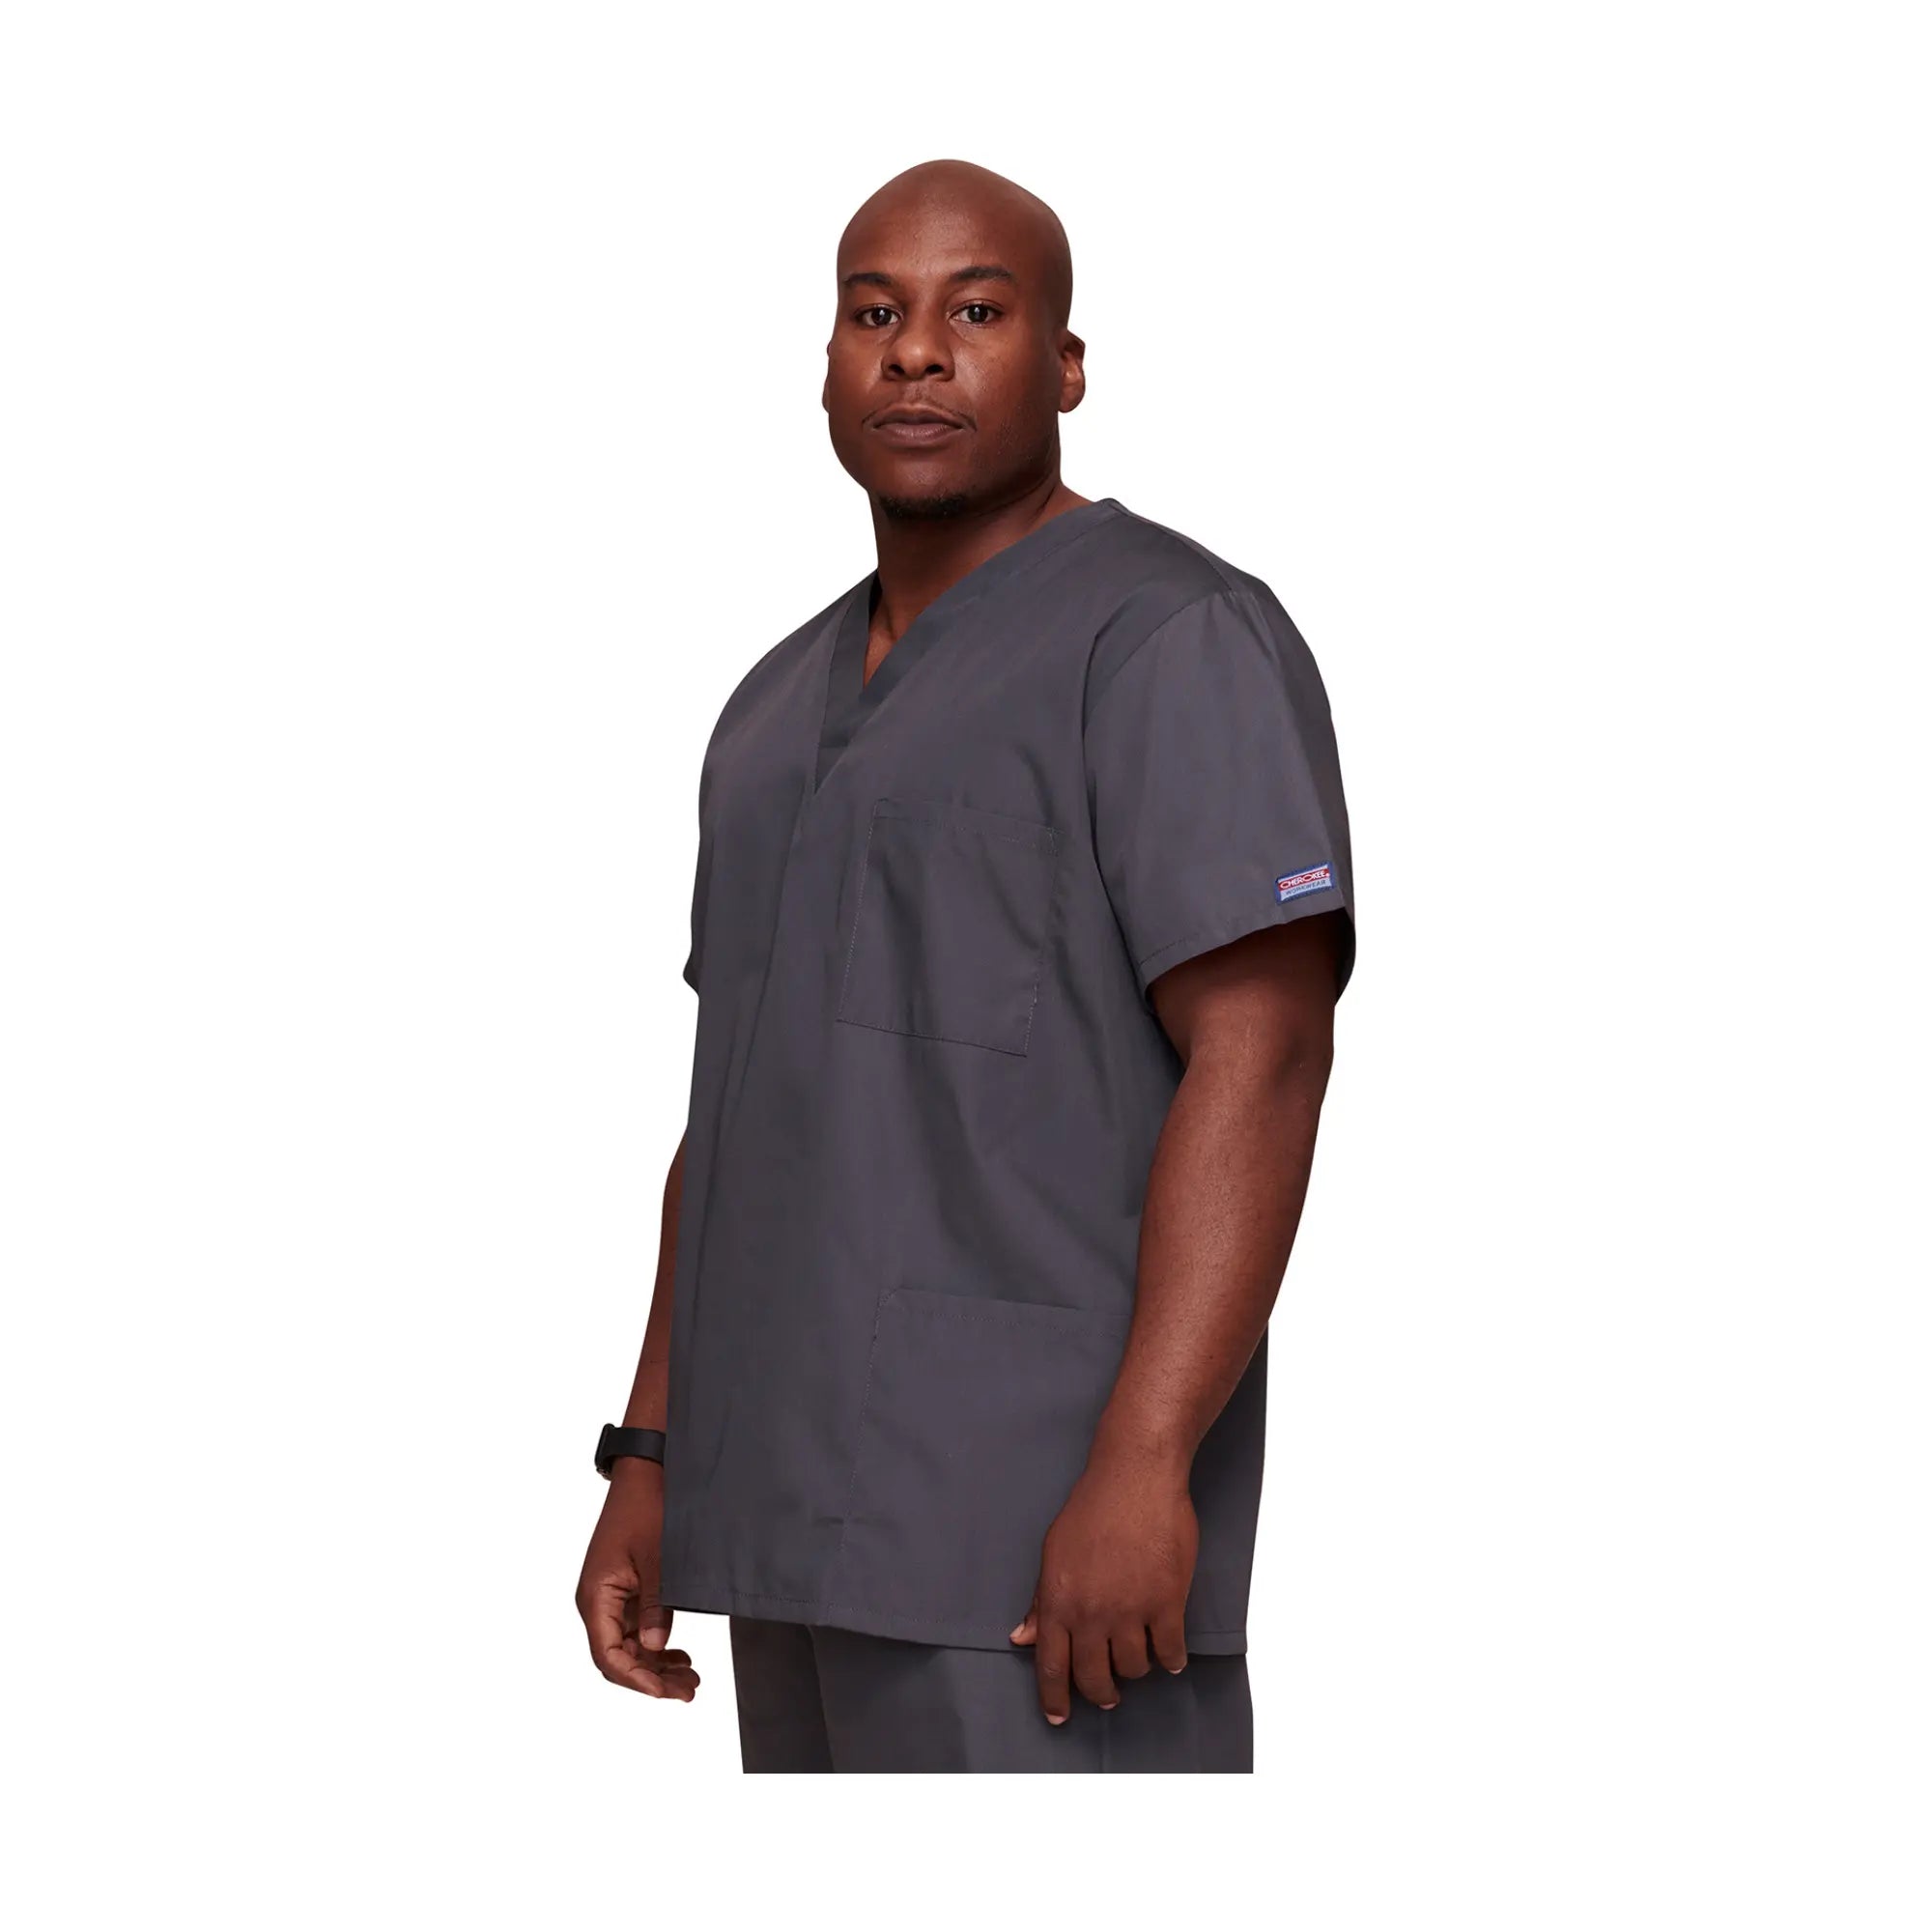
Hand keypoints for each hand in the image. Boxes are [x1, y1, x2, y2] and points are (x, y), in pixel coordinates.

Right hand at [575, 1459, 699, 1700]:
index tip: (665, 1691)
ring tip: (690, 1679)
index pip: (608, 1655)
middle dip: (651, 1678)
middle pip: (618, 1657)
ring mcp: (610, 1598)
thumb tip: (655, 1647)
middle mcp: (597, 1602)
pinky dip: (656, 1644)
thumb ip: (655, 1604)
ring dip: (656, 1665)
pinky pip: (636, 1629)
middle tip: (688, 1691)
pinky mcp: (624, 1591)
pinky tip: (679, 1654)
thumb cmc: (646, 1509)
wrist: (645, 1474)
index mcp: (595, 1597)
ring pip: (629, 1646)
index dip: (636, 1678)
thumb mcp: (656, 1557)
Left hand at [1008, 1442, 1197, 1722]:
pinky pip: (1170, 1651)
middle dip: (1099, 1692)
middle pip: (1093, 1677)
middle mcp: (1091, 1613)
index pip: (1051, 1666)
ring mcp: (1130, 1611)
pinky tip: (1170, 1656)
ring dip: (1135, 1669)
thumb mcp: (1054, 1552)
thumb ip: (1041, 1600)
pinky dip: (1171, 1659)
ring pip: (1133, 1668)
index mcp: (1058, 1601)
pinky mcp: (1167, 1603)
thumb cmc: (1093, 1508)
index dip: (1054, 1698)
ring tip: (1139, 1656)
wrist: (1135, 1478)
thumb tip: (1023, 1637)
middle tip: (1106, 1694)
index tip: (1058, 1717)